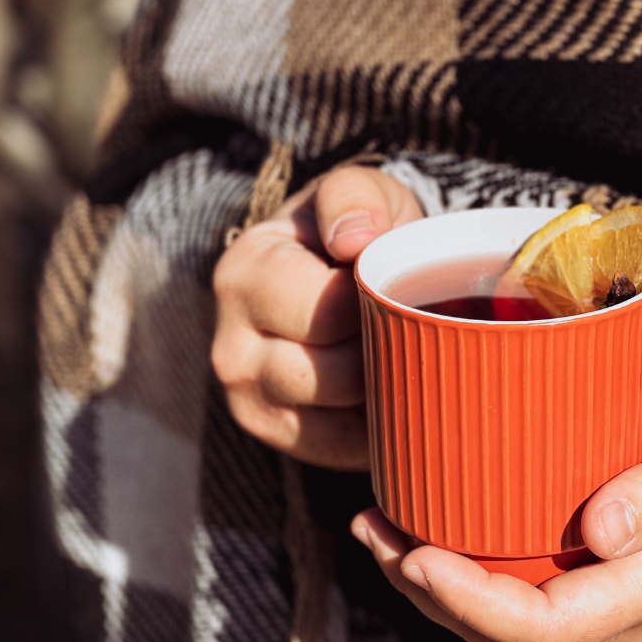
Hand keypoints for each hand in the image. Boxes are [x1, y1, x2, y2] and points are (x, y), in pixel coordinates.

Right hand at [212, 166, 422, 467]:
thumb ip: (355, 198)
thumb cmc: (351, 234)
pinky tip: (390, 386)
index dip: (381, 303)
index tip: (398, 284)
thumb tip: (355, 239)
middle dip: (386, 350)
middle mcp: (231, 349)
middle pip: (336, 374)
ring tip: (400, 351)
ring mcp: (250, 402)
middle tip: (409, 323)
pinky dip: (381, 423)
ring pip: (342, 417)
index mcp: (245, 277)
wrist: (336, 277)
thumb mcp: (356, 193)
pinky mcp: (279, 438)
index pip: (330, 312)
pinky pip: (346, 449)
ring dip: (386, 387)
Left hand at [352, 387, 641, 641]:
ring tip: (377, 525)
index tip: (414, 554)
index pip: (550, 626)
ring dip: (431, 579)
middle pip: (508, 630)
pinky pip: (516, 583)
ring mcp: (604, 598)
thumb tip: (601, 534)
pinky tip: (424, 524)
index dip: (473, 603)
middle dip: (429, 590)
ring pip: (503, 613)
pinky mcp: (590, 572)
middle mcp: (623, 612)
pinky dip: (462, 560)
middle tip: (372, 528)